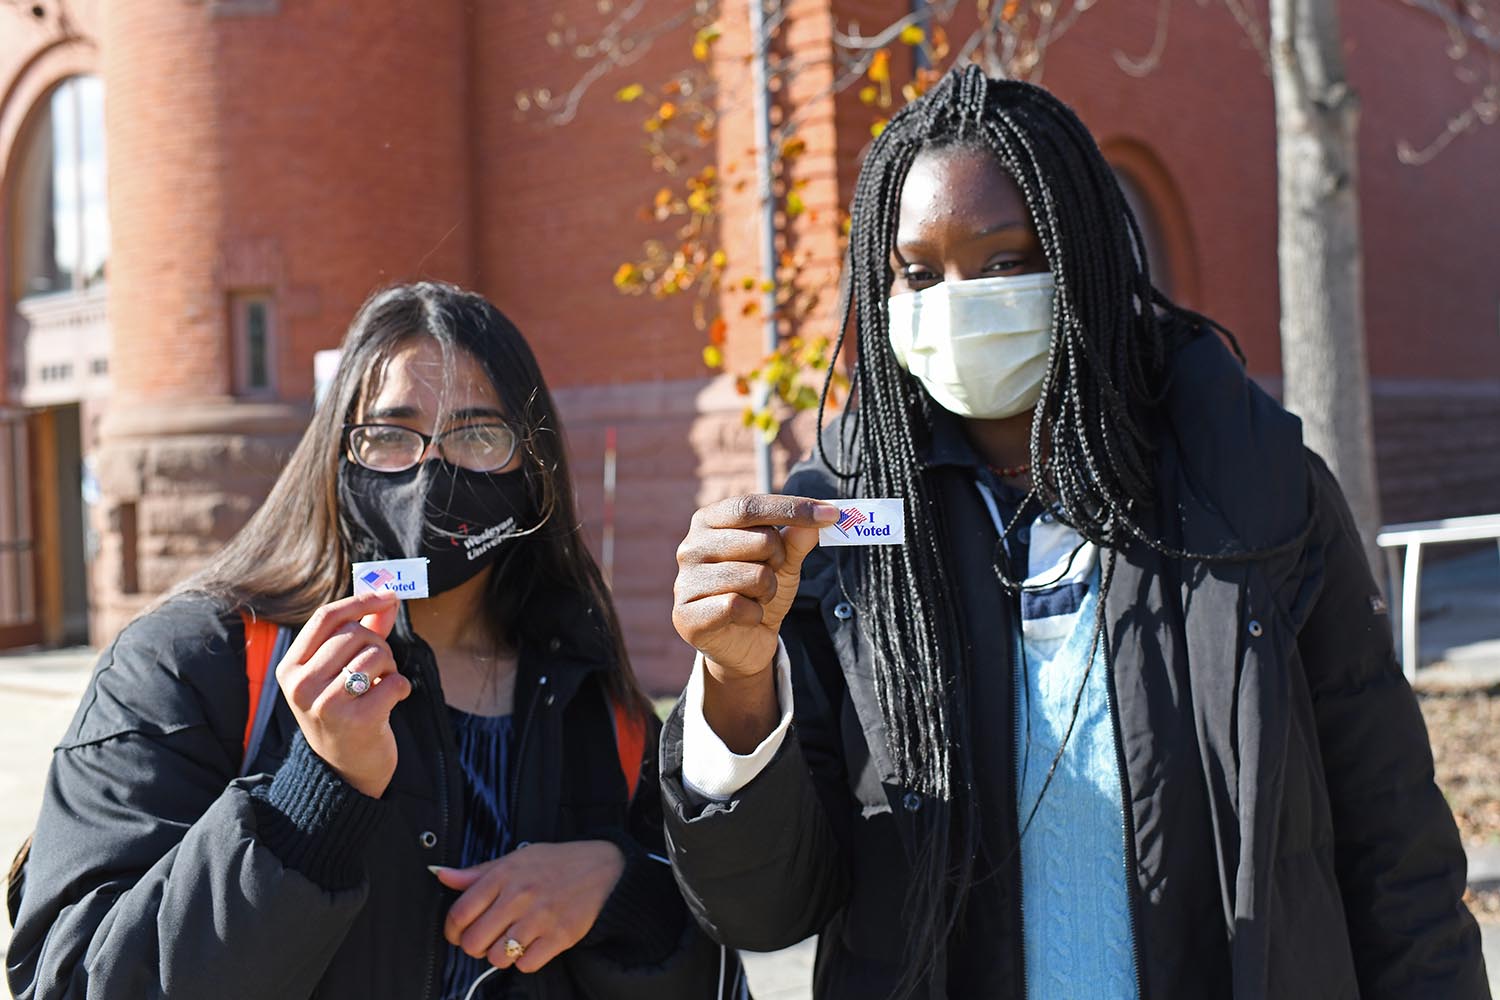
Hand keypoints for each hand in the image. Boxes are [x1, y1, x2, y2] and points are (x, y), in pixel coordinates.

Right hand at [276, 590, 410, 797]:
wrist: (346, 771)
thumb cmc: (345, 711)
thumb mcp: (342, 670)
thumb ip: (364, 630)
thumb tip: (388, 595)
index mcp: (290, 668)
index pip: (326, 617)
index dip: (360, 601)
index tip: (388, 595)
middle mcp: (301, 685)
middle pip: (354, 633)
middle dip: (379, 644)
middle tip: (380, 668)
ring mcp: (325, 704)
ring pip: (376, 654)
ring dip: (390, 667)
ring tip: (381, 686)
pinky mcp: (355, 721)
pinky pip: (394, 682)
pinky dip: (402, 688)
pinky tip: (391, 702)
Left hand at [434, 840, 625, 972]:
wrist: (605, 868)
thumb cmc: (556, 863)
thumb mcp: (516, 859)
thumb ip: (477, 872)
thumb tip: (441, 874)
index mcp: (504, 875)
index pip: (459, 914)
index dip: (453, 931)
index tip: (460, 933)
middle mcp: (519, 896)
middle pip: (474, 942)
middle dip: (476, 947)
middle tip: (487, 940)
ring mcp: (540, 917)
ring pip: (498, 957)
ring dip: (501, 955)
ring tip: (511, 942)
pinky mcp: (560, 936)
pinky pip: (526, 964)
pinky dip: (525, 960)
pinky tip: (532, 945)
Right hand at [673, 494, 838, 749]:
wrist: (745, 641)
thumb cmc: (758, 591)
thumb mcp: (784, 561)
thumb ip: (798, 537)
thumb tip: (823, 513)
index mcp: (709, 521)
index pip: (750, 506)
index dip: (792, 509)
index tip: (831, 514)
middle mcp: (691, 547)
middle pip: (758, 539)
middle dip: (780, 559)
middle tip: (772, 572)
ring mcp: (684, 581)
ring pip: (752, 575)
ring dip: (767, 590)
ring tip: (756, 597)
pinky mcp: (686, 615)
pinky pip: (735, 606)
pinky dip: (753, 613)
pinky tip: (746, 616)